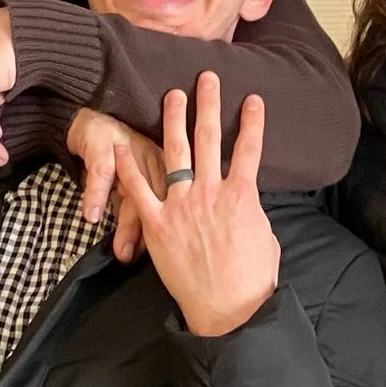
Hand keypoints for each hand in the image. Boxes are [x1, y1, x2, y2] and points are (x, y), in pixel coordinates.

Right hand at [69, 107, 163, 260]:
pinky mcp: (105, 147)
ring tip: (121, 252)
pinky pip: (102, 174)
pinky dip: (96, 196)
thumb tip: (155, 245)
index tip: (173, 261)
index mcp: (167, 171)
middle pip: (158, 203)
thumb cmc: (121, 152)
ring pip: (132, 192)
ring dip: (126, 224)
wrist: (95, 115)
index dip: (174, 234)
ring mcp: (130, 154)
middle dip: (153, 236)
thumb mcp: (138, 177)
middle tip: (149, 265)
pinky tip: (91, 216)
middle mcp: (153, 162)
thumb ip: (146, 207)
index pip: (175, 206)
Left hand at [118, 73, 278, 337]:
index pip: (249, 149)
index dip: (253, 121)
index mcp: (242, 196)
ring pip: (176, 153)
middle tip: (206, 78)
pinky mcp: (158, 224)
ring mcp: (182, 206)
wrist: (228, 308)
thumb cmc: (251, 278)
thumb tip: (246, 198)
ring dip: (174, 120)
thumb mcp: (264, 236)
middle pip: (209, 139)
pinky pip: (139, 190)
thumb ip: (251, 210)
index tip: (253, 98)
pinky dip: (128, 167)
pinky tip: (121, 145)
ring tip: (173, 94)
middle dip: (209, 105)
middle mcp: (211, 193)